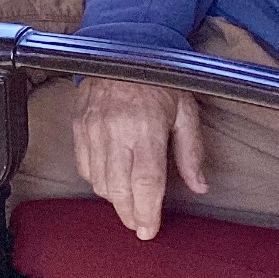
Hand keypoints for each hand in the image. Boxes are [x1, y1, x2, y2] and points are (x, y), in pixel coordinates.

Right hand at [72, 78, 208, 239]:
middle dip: (129, 214)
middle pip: (118, 189)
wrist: (123, 45)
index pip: (146, 182)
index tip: (150, 231)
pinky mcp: (78, 126)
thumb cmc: (159, 79)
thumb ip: (191, 151)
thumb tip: (200, 186)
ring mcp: (93, 128)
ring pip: (98, 181)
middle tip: (140, 224)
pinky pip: (83, 166)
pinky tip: (111, 180)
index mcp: (146, 127)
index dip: (147, 212)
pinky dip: (96, 180)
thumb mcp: (186, 110)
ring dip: (114, 199)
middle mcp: (116, 130)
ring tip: (128, 202)